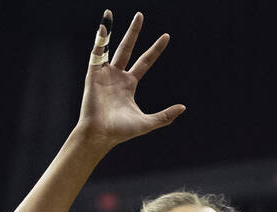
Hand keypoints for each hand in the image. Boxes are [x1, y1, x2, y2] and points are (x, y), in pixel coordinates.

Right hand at [77, 10, 185, 151]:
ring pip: (109, 46)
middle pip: (127, 48)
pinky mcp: (93, 74)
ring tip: (110, 12)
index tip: (166, 36)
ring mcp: (104, 73)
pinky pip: (96, 54)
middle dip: (134, 32)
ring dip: (109, 29)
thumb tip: (183, 107)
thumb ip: (165, 116)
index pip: (145, 61)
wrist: (100, 135)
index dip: (155, 49)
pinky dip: (98, 41)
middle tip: (140, 15)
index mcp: (129, 84)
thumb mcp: (148, 122)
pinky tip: (103, 27)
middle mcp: (117, 76)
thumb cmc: (121, 131)